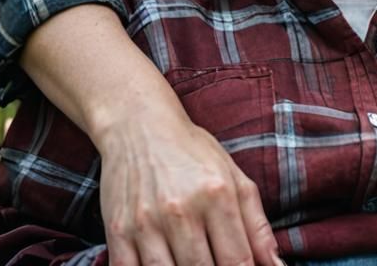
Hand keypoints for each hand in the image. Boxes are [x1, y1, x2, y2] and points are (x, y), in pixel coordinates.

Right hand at [97, 107, 282, 265]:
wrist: (139, 125)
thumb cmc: (192, 152)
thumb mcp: (233, 176)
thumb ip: (257, 225)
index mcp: (217, 194)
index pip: (238, 260)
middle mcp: (182, 209)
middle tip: (214, 264)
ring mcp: (146, 223)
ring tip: (190, 263)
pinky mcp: (118, 232)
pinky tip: (164, 265)